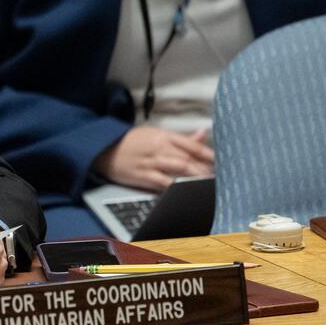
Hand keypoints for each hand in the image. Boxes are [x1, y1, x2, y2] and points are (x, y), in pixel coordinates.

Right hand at [94, 126, 214, 191]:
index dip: (208, 154)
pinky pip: (163, 182)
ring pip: (179, 170)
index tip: (221, 162)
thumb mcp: (155, 134)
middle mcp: (159, 148)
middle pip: (188, 159)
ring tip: (208, 185)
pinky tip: (186, 191)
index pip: (191, 145)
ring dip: (195, 178)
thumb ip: (180, 138)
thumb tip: (202, 134)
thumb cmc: (132, 142)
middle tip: (218, 178)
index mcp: (163, 136)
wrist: (103, 149)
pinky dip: (176, 186)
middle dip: (205, 169)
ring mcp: (151, 162)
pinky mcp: (142, 176)